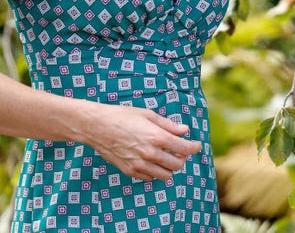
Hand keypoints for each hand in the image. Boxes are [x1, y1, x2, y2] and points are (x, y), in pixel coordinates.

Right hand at [84, 104, 201, 180]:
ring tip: (165, 156)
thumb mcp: (147, 115)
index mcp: (157, 137)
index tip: (197, 145)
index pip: (184, 148)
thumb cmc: (122, 116)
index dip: (194, 147)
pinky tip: (151, 160)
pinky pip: (150, 178)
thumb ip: (168, 125)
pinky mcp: (131, 171)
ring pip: (166, 175)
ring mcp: (140, 164)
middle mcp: (150, 153)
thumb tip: (185, 130)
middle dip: (182, 157)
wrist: (97, 126)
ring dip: (169, 167)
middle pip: (177, 164)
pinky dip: (155, 171)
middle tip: (179, 149)